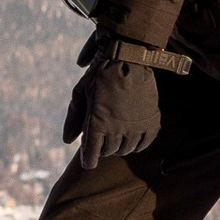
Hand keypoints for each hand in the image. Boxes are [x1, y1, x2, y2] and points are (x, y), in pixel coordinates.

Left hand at [64, 50, 161, 170]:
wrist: (129, 57)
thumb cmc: (100, 74)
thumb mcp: (81, 92)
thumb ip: (73, 118)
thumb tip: (67, 141)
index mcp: (97, 122)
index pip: (91, 153)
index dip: (89, 160)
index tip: (89, 162)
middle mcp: (117, 128)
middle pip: (108, 151)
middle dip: (103, 149)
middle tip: (102, 140)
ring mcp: (136, 126)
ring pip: (126, 149)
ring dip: (119, 147)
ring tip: (116, 137)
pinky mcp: (151, 121)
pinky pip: (144, 143)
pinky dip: (137, 144)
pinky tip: (132, 138)